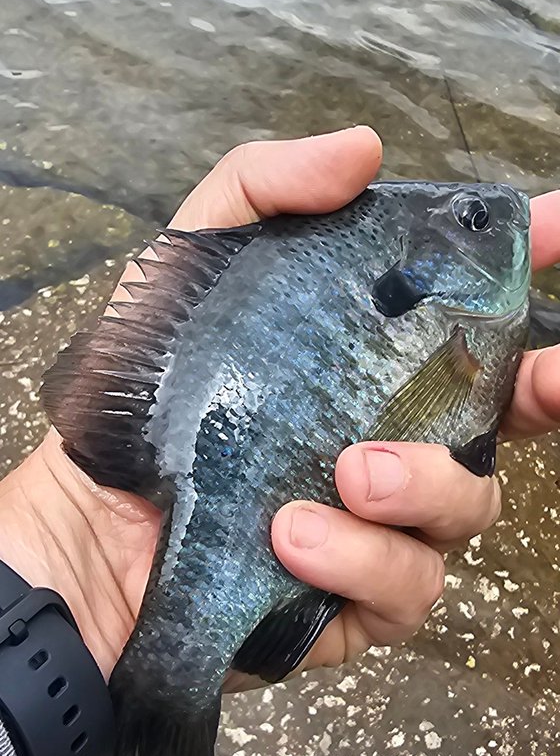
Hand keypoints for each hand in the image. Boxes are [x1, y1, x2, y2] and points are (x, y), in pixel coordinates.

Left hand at [0, 128, 557, 686]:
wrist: (77, 538)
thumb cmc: (136, 406)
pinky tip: (292, 536)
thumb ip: (261, 192)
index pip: (470, 318)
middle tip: (549, 377)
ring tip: (345, 472)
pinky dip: (360, 558)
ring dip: (421, 485)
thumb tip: (365, 151)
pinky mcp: (351, 603)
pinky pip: (405, 587)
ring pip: (467, 509)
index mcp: (365, 366)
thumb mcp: (183, 275)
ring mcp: (378, 527)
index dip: (526, 276)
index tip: (556, 228)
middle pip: (507, 419)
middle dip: (545, 391)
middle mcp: (388, 440)